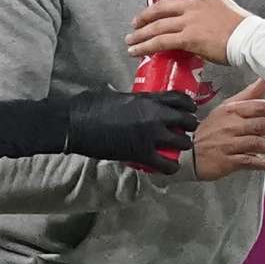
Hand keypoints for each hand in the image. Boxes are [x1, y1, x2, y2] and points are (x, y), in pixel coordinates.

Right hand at [66, 90, 197, 173]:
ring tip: (178, 149)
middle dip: (189, 126)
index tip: (189, 109)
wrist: (75, 123)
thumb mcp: (118, 95)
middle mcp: (155, 115)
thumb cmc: (90, 106)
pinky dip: (170, 168)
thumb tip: (134, 102)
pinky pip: (166, 164)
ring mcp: (150, 135)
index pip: (179, 99)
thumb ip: (133, 99)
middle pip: (186, 120)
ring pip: (181, 142)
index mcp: (147, 99)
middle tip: (185, 130)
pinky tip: (170, 168)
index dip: (188, 105)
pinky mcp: (141, 153)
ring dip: (182, 146)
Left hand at [125, 0, 249, 64]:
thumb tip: (199, 21)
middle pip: (160, 7)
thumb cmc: (244, 28)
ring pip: (157, 26)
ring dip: (140, 34)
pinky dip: (146, 47)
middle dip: (144, 16)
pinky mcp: (188, 38)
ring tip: (131, 40)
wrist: (250, 39)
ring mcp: (190, 21)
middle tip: (135, 23)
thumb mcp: (226, 8)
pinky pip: (161, 42)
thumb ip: (209, 10)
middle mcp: (194, 5)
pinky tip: (137, 51)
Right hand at [192, 79, 264, 179]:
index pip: (259, 107)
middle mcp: (231, 126)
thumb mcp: (227, 107)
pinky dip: (261, 163)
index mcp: (232, 111)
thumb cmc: (212, 128)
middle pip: (261, 125)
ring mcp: (228, 144)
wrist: (188, 151)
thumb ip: (248, 95)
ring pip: (256, 143)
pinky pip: (246, 162)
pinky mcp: (226, 161)